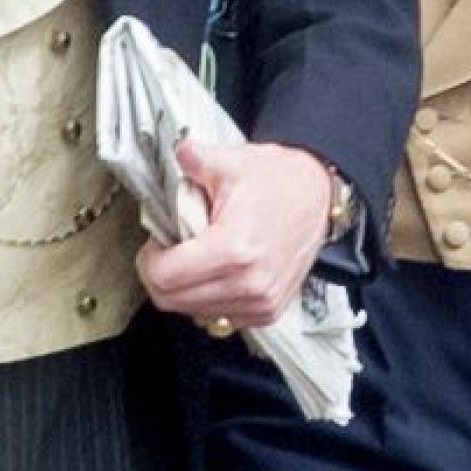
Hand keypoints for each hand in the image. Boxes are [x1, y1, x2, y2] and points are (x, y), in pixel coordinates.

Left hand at [140, 137, 331, 331]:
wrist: (321, 193)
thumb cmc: (280, 179)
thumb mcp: (232, 161)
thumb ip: (194, 158)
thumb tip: (175, 152)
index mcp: (234, 248)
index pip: (163, 277)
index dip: (149, 258)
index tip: (158, 242)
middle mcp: (249, 283)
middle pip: (172, 301)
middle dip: (161, 276)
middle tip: (171, 250)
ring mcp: (261, 301)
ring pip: (193, 313)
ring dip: (185, 290)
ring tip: (196, 259)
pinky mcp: (269, 310)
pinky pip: (221, 318)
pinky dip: (210, 300)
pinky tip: (217, 274)